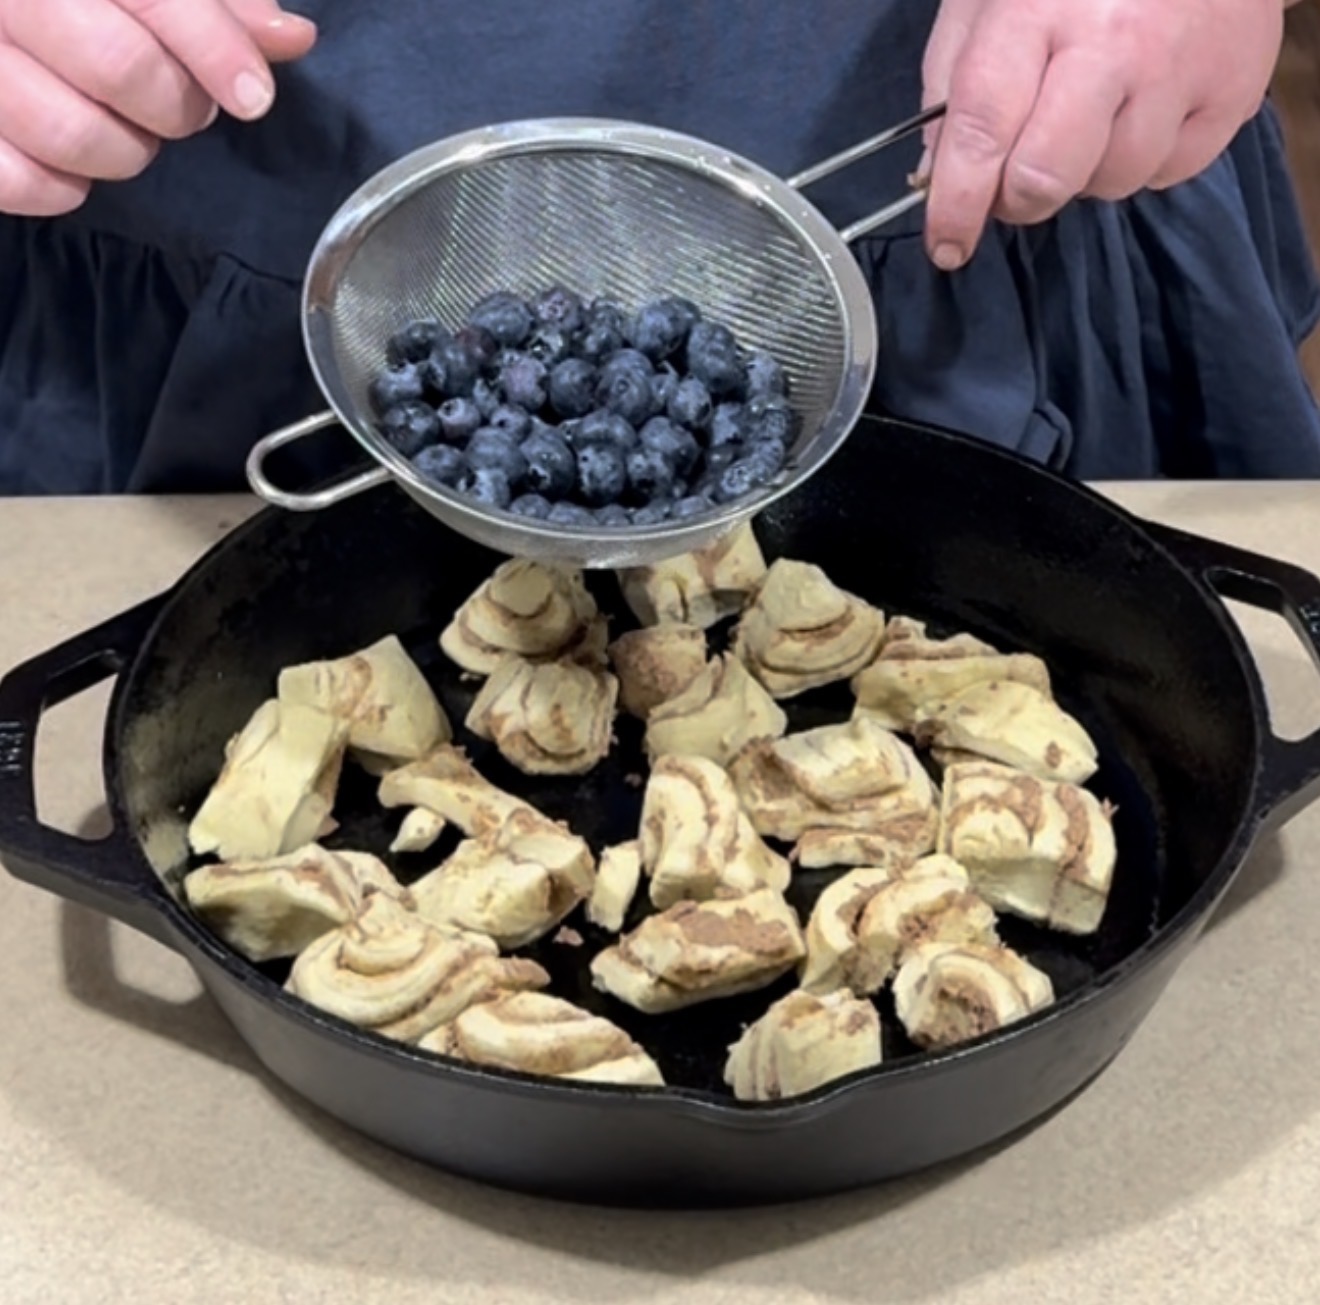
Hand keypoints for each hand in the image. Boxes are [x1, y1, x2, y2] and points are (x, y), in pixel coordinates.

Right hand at [0, 0, 316, 217]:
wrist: (5, 19)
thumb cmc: (81, 4)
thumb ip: (211, 1)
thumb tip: (290, 36)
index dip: (216, 48)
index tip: (253, 96)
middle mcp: (7, 1)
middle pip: (119, 66)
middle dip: (175, 106)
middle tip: (182, 108)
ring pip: (73, 133)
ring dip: (125, 150)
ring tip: (125, 130)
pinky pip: (23, 182)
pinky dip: (64, 188)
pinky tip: (73, 164)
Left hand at [920, 0, 1287, 269]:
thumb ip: (952, 79)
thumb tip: (936, 173)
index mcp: (1036, 7)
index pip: (982, 130)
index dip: (957, 203)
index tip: (946, 244)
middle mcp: (1113, 41)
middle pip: (1045, 178)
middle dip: (1018, 198)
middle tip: (1016, 176)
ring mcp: (1180, 67)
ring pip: (1110, 183)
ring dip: (1086, 172)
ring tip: (1094, 113)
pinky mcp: (1233, 90)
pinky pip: (1168, 172)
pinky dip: (1144, 158)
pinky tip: (1143, 107)